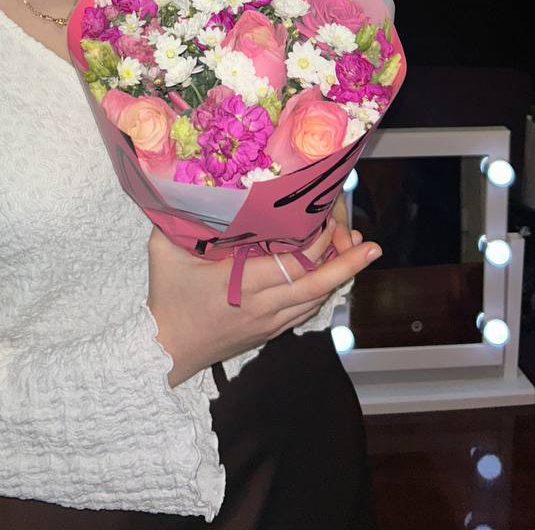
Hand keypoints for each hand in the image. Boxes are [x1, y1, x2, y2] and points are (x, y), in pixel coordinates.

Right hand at [146, 208, 379, 388]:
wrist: (164, 352)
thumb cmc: (166, 298)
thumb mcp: (165, 251)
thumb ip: (179, 216)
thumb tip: (187, 183)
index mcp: (241, 284)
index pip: (293, 263)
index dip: (317, 241)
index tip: (330, 217)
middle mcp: (263, 306)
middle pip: (316, 284)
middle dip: (346, 262)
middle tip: (369, 243)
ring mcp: (270, 322)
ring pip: (316, 299)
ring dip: (340, 276)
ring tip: (361, 252)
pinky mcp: (270, 332)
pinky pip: (305, 310)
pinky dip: (322, 290)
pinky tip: (333, 275)